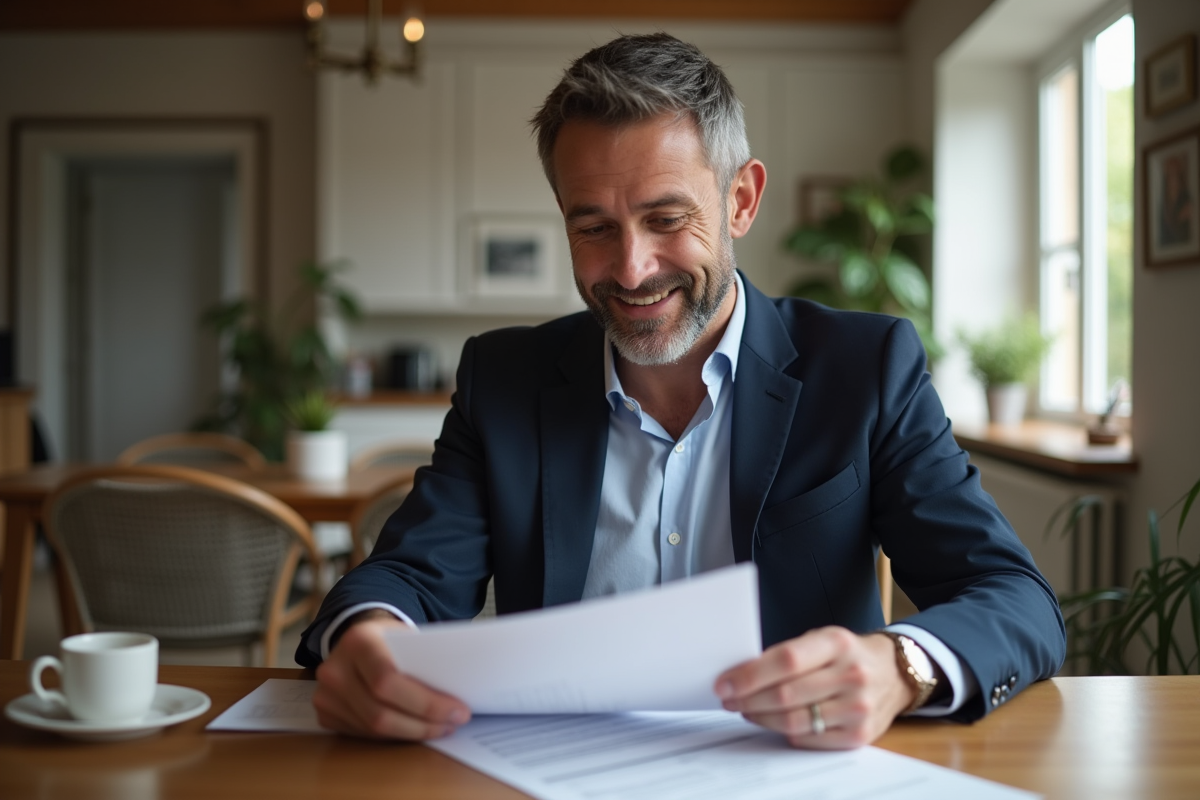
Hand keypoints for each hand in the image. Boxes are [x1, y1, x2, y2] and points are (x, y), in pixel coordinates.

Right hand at [312, 612, 471, 738]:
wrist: (357, 638)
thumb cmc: (390, 639)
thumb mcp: (407, 637)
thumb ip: (426, 660)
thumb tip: (458, 695)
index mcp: (358, 641)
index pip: (388, 681)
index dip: (425, 703)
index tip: (458, 710)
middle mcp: (335, 669)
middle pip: (379, 713)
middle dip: (423, 724)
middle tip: (453, 724)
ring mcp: (325, 694)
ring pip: (373, 729)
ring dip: (412, 734)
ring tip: (440, 727)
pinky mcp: (325, 714)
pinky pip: (364, 734)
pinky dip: (394, 736)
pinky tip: (415, 729)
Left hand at [714, 627, 913, 748]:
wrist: (894, 673)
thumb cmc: (847, 655)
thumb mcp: (822, 640)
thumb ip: (788, 654)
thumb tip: (741, 674)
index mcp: (837, 642)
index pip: (785, 660)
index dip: (750, 675)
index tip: (725, 683)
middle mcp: (852, 675)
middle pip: (786, 694)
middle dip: (748, 699)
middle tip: (729, 699)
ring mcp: (858, 707)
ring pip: (794, 721)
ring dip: (761, 718)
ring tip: (746, 710)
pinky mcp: (859, 734)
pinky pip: (809, 739)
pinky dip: (785, 733)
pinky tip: (774, 722)